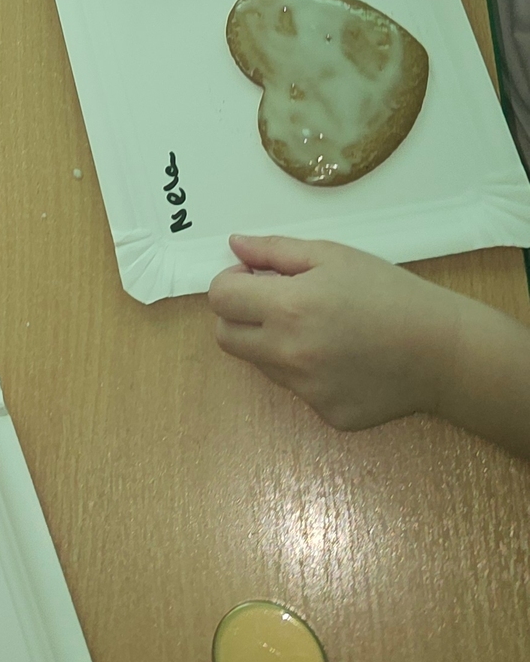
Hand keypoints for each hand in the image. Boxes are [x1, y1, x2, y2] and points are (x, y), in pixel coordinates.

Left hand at [209, 236, 461, 428]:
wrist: (442, 351)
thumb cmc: (388, 293)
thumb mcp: (332, 255)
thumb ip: (274, 251)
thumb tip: (235, 246)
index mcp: (287, 309)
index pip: (219, 300)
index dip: (231, 282)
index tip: (255, 278)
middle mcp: (288, 355)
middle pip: (227, 337)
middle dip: (238, 315)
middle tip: (273, 302)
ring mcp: (307, 391)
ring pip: (262, 364)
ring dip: (272, 343)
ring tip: (319, 328)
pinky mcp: (327, 415)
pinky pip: (298, 389)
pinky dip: (308, 372)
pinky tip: (343, 358)